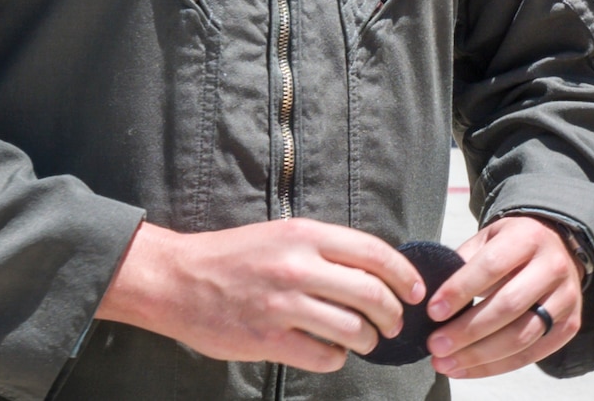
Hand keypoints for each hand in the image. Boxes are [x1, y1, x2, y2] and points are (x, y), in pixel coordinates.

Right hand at [95, 219, 423, 370]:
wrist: (177, 279)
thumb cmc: (235, 256)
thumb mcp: (285, 235)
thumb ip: (327, 249)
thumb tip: (375, 270)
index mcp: (307, 235)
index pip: (374, 253)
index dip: (404, 274)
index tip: (416, 291)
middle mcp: (298, 266)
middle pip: (371, 293)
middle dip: (393, 313)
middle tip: (395, 323)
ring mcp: (282, 304)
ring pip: (352, 328)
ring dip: (369, 339)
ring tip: (367, 341)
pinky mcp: (266, 339)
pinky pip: (322, 355)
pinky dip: (337, 359)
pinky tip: (333, 354)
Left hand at [425, 216, 585, 378]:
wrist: (558, 248)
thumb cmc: (513, 247)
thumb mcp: (489, 239)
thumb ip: (464, 262)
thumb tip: (431, 299)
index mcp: (529, 237)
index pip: (492, 266)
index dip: (460, 290)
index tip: (433, 312)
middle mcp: (553, 266)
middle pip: (508, 306)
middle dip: (467, 331)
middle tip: (436, 345)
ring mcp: (566, 297)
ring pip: (521, 335)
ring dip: (479, 356)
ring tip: (446, 363)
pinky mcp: (570, 324)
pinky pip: (532, 354)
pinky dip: (497, 366)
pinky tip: (469, 369)